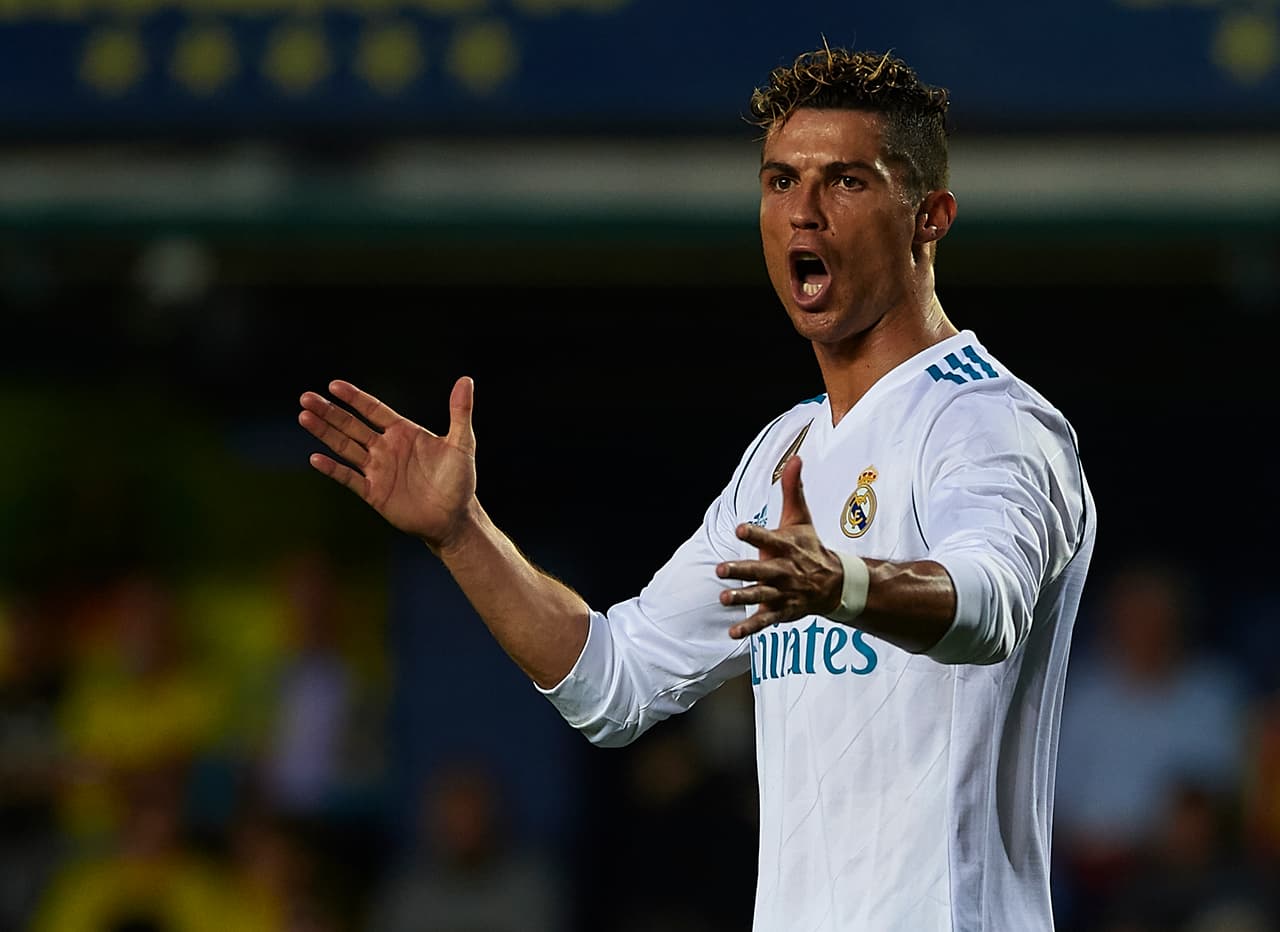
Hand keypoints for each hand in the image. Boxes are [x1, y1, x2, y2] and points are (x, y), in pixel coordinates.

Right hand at [298, 377, 476, 550]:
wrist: (454, 518)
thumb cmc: (460, 480)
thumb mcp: (462, 444)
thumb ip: (460, 412)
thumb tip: (466, 380)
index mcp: (404, 433)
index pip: (374, 409)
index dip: (354, 398)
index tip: (334, 385)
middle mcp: (386, 448)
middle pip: (351, 425)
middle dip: (329, 412)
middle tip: (306, 397)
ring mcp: (378, 469)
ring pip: (345, 447)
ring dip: (325, 433)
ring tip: (304, 417)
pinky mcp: (374, 492)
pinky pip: (349, 478)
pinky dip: (333, 469)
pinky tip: (316, 457)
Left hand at [716, 456, 844, 638]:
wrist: (835, 584)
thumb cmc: (810, 546)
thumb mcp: (801, 517)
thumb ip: (793, 488)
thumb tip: (795, 456)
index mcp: (786, 546)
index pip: (768, 537)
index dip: (754, 534)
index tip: (740, 529)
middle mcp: (784, 570)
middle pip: (760, 570)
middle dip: (741, 570)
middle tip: (720, 569)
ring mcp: (783, 592)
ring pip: (760, 595)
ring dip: (743, 597)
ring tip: (723, 598)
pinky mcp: (781, 611)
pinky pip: (764, 621)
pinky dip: (750, 628)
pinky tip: (733, 633)